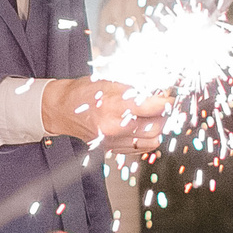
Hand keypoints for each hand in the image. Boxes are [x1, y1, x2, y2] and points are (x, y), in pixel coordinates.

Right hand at [40, 77, 167, 148]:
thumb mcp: (110, 83)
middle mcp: (113, 127)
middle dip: (163, 115)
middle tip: (161, 104)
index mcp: (112, 106)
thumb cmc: (83, 93)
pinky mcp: (112, 149)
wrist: (61, 109)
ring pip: (152, 140)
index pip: (152, 107)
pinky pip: (141, 148)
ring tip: (152, 116)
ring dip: (157, 128)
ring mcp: (113, 141)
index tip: (170, 97)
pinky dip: (147, 138)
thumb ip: (136, 90)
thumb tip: (160, 93)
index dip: (166, 102)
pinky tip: (142, 127)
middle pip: (156, 126)